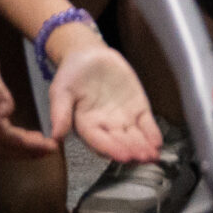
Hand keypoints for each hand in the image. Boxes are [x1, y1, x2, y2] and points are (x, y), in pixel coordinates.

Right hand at [0, 30, 54, 157]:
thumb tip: (6, 113)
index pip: (4, 136)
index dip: (27, 144)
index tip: (48, 145)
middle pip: (2, 146)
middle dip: (27, 151)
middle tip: (51, 149)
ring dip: (21, 150)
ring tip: (42, 148)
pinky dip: (13, 142)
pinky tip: (26, 138)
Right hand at [44, 30, 160, 163]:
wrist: (88, 55)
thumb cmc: (71, 75)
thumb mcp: (61, 91)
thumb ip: (60, 113)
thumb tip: (55, 137)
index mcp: (86, 126)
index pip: (99, 141)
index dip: (111, 148)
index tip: (122, 156)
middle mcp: (106, 127)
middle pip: (120, 142)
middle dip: (132, 151)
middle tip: (143, 157)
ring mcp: (123, 119)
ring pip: (135, 137)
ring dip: (144, 146)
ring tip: (153, 154)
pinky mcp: (137, 108)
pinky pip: (146, 123)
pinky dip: (152, 133)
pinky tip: (158, 141)